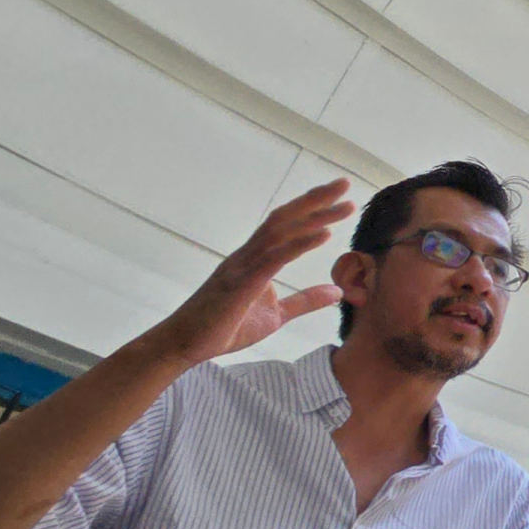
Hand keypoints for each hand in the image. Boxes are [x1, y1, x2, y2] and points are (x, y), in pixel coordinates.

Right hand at [152, 180, 353, 366]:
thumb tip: (336, 292)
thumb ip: (304, 301)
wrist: (184, 345)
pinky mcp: (240, 284)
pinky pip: (273, 259)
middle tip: (345, 183)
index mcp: (255, 259)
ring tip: (343, 204)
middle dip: (316, 200)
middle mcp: (248, 255)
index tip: (340, 198)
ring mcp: (242, 267)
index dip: (311, 209)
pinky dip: (299, 244)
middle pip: (284, 218)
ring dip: (313, 215)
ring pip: (279, 231)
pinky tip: (324, 234)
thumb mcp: (275, 315)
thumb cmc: (223, 328)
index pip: (286, 226)